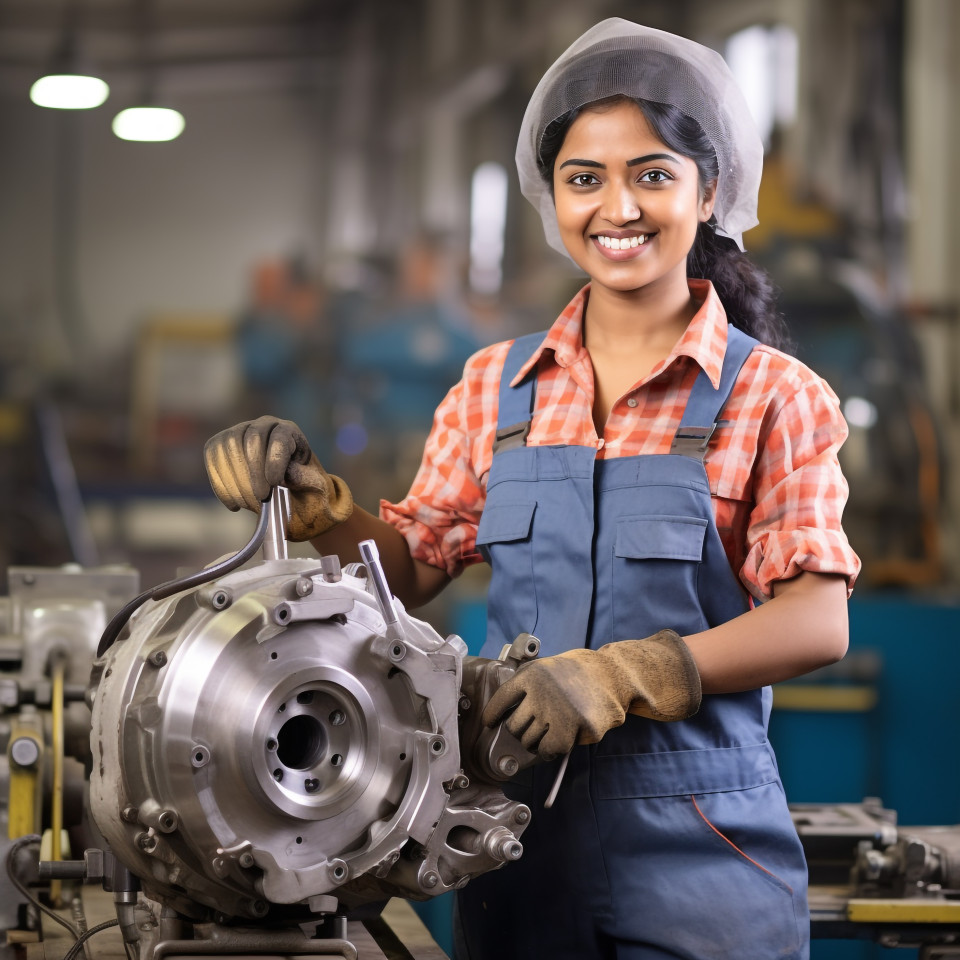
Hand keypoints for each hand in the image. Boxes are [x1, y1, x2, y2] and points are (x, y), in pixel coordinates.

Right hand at [204, 416, 352, 540]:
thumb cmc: (299, 484)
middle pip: (252, 439)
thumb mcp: (311, 483)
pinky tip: (234, 505)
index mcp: (289, 431)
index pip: (279, 439)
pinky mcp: (219, 443)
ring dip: (236, 480)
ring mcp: (238, 431)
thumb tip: (288, 474)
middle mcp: (263, 425)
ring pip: (229, 446)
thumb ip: (304, 478)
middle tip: (261, 497)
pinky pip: (213, 457)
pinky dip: (221, 484)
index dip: (275, 461)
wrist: (282, 486)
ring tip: (248, 505)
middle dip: (255, 472)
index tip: (275, 484)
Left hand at [482, 630, 701, 759]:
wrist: (609, 676)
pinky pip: (551, 750)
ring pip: (530, 741)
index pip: (501, 700)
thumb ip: (525, 688)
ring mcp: (559, 711)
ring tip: (547, 734)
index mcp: (531, 676)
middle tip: (531, 729)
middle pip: (514, 726)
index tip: (489, 722)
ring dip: (535, 743)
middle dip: (520, 732)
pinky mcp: (577, 727)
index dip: (492, 714)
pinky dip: (550, 751)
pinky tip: (555, 743)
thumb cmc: (573, 675)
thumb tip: (502, 717)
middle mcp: (542, 693)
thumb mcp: (544, 670)